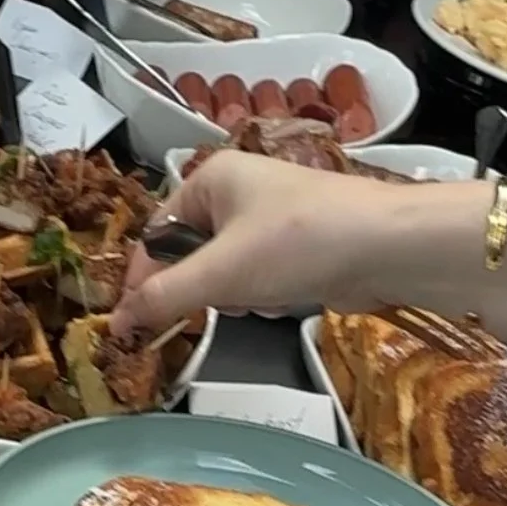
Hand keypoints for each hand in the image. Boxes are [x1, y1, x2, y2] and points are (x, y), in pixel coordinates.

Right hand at [114, 152, 506, 353]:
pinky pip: (258, 281)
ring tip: (262, 297)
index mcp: (211, 178)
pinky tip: (287, 298)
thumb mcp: (221, 273)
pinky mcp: (297, 249)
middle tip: (219, 304)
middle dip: (202, 289)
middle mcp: (237, 191)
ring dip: (237, 296)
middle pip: (189, 256)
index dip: (141, 281)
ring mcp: (270, 220)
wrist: (389, 248)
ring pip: (224, 274)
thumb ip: (163, 298)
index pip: (155, 234)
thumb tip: (117, 326)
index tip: (131, 326)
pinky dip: (265, 297)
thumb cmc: (298, 244)